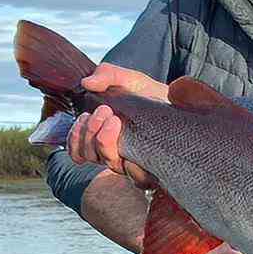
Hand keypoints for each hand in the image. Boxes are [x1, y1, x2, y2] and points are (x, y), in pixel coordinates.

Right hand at [68, 65, 167, 186]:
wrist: (177, 102)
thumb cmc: (149, 94)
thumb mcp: (128, 79)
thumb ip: (107, 75)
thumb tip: (87, 83)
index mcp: (102, 136)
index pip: (78, 151)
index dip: (75, 139)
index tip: (85, 115)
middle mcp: (115, 151)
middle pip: (91, 155)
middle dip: (91, 132)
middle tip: (104, 110)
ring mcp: (133, 160)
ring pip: (110, 164)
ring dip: (105, 142)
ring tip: (115, 119)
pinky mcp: (153, 167)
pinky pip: (138, 178)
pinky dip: (132, 165)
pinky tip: (136, 146)